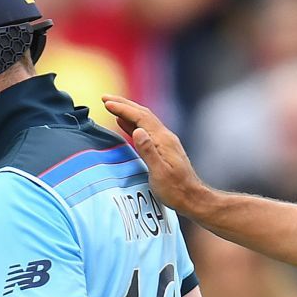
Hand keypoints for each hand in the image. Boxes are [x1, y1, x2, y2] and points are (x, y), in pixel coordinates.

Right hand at [101, 95, 207, 215]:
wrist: (192, 198)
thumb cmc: (176, 190)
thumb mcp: (160, 173)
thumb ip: (148, 151)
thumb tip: (137, 130)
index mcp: (163, 140)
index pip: (140, 118)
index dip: (123, 109)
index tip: (106, 102)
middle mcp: (165, 137)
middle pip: (142, 114)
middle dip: (124, 104)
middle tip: (105, 97)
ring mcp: (165, 142)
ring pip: (144, 120)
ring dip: (127, 111)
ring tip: (112, 105)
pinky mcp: (163, 149)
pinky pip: (145, 130)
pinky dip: (133, 124)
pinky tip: (125, 123)